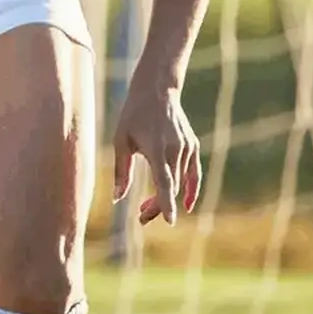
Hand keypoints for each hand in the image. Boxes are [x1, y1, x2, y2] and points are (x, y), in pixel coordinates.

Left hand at [112, 80, 204, 222]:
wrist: (157, 91)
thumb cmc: (133, 116)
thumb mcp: (121, 141)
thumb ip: (121, 171)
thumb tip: (117, 199)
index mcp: (157, 150)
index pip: (165, 183)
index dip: (166, 203)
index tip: (170, 221)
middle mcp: (177, 150)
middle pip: (172, 188)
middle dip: (157, 206)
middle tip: (141, 217)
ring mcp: (188, 148)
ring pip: (181, 183)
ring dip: (167, 198)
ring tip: (146, 207)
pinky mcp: (193, 146)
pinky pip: (194, 173)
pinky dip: (191, 189)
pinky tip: (186, 204)